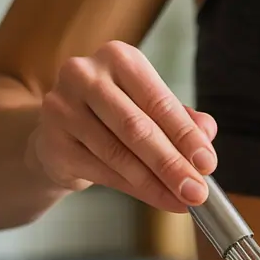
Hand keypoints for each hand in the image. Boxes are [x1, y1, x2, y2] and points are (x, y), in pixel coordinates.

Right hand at [26, 40, 218, 212]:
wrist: (62, 136)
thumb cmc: (115, 119)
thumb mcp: (152, 111)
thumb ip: (183, 120)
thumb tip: (207, 134)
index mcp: (119, 58)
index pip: (159, 101)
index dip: (186, 136)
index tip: (208, 164)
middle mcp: (85, 74)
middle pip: (137, 128)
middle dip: (172, 165)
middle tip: (197, 192)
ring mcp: (62, 106)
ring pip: (118, 153)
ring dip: (155, 183)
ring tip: (181, 201)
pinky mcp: (51, 140)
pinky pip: (100, 171)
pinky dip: (134, 189)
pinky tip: (157, 199)